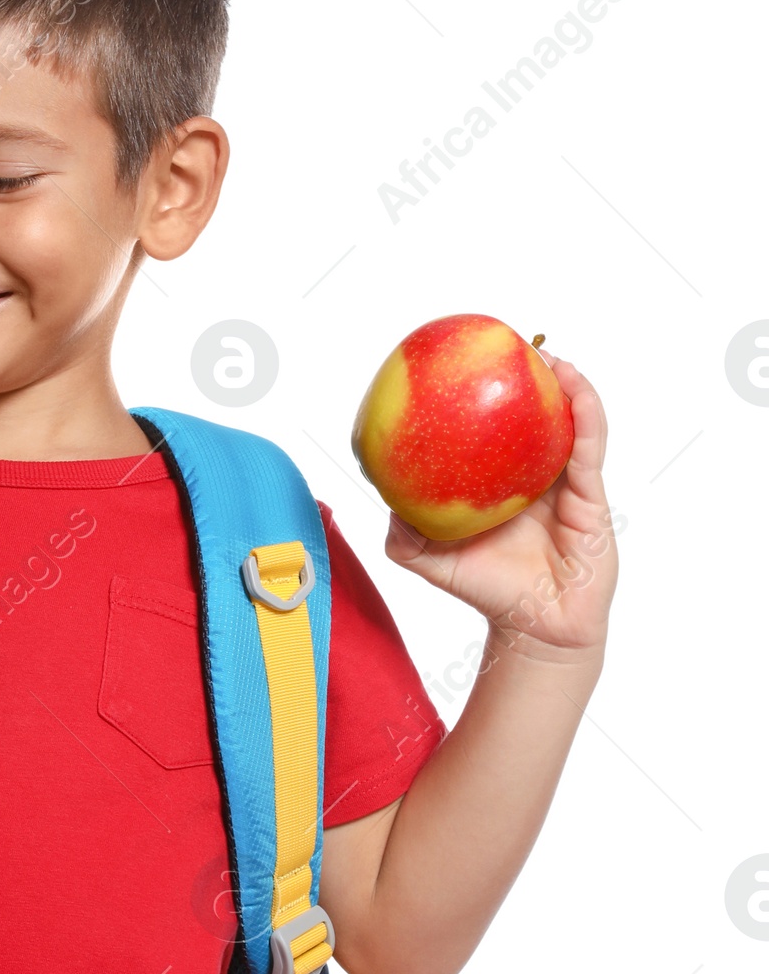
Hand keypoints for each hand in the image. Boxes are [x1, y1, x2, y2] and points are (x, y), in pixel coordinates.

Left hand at [383, 356, 616, 655]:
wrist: (534, 628)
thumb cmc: (487, 591)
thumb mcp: (429, 559)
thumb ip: (402, 530)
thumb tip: (383, 494)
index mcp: (499, 484)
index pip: (492, 432)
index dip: (484, 398)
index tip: (468, 363)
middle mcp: (533, 477)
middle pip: (534, 418)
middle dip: (527, 379)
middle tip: (511, 345)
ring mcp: (565, 483)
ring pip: (569, 423)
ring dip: (564, 385)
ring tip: (549, 355)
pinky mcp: (591, 494)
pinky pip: (588, 446)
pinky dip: (585, 413)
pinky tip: (574, 387)